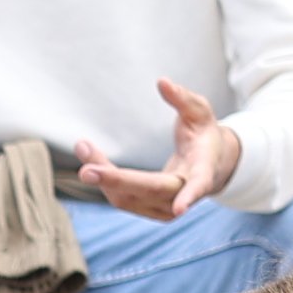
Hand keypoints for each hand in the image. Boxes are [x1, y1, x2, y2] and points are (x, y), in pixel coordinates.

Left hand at [72, 81, 243, 222]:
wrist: (209, 165)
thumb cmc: (203, 134)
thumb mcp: (199, 112)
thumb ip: (183, 98)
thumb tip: (162, 82)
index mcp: (203, 171)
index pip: (198, 185)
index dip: (190, 196)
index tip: (180, 209)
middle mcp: (183, 195)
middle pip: (149, 191)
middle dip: (117, 182)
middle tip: (86, 171)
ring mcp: (165, 209)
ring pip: (127, 198)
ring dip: (103, 176)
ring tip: (82, 147)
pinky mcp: (148, 210)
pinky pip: (121, 198)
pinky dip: (104, 179)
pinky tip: (90, 158)